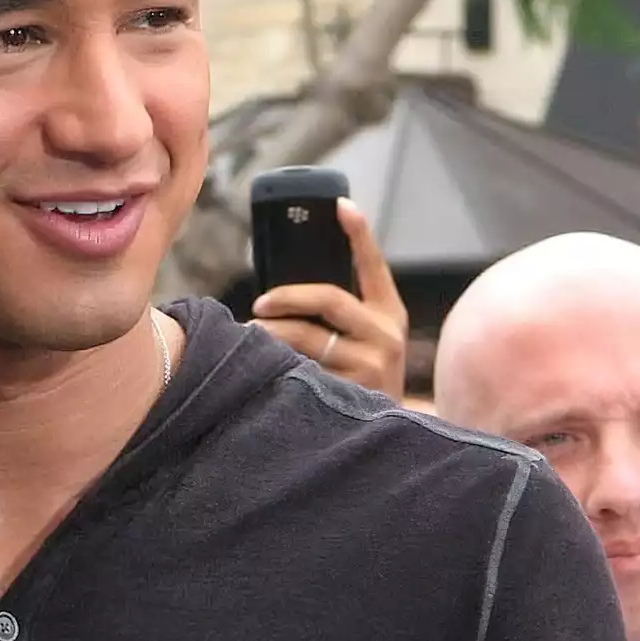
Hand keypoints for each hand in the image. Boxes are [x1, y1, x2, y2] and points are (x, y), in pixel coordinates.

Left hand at [251, 198, 408, 399]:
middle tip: (259, 304)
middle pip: (328, 298)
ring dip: (270, 332)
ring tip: (250, 334)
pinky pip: (300, 368)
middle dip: (285, 296)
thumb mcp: (362, 339)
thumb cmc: (359, 375)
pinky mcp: (352, 391)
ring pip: (307, 336)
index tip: (340, 204)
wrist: (387, 436)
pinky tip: (260, 366)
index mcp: (389, 313)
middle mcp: (386, 335)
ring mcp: (372, 365)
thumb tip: (278, 291)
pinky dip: (275, 363)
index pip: (374, 266)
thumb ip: (336, 312)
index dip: (359, 233)